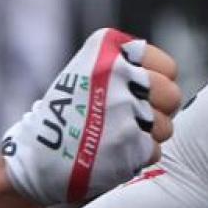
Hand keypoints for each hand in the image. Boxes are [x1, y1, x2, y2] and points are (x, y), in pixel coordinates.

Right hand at [0, 29, 180, 204]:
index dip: (158, 83)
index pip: (167, 68)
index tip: (140, 92)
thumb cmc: (69, 112)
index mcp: (108, 50)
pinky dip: (135, 156)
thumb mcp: (90, 71)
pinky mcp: (129, 144)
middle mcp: (118, 75)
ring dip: (146, 136)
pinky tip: (111, 152)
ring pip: (165, 126)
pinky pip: (153, 150)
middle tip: (135, 117)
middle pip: (172, 96)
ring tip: (117, 135)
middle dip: (158, 110)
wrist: (35, 156)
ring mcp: (124, 109)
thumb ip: (130, 67)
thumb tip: (169, 79)